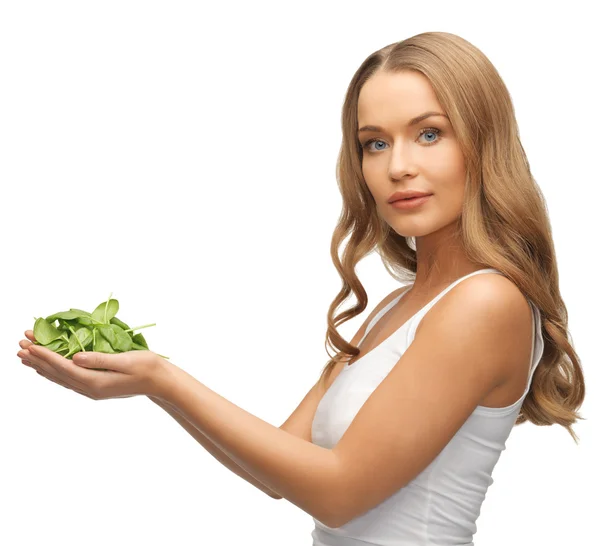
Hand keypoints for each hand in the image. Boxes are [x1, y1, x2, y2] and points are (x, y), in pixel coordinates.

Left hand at [17, 330, 163, 400]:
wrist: (161, 382)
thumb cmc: (147, 367)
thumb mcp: (125, 360)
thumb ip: (99, 359)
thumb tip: (75, 357)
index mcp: (96, 382)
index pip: (64, 367)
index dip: (45, 356)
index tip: (30, 345)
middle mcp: (90, 388)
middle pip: (58, 373)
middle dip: (38, 360)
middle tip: (20, 346)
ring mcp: (92, 390)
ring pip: (61, 377)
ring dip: (43, 366)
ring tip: (26, 356)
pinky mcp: (96, 387)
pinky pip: (69, 379)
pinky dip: (55, 371)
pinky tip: (48, 368)